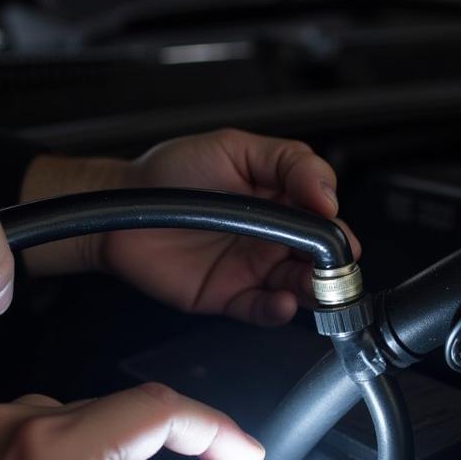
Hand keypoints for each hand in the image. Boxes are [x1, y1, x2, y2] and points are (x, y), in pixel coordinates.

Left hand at [100, 129, 359, 324]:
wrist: (125, 203)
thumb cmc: (173, 171)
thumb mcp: (235, 148)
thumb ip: (287, 162)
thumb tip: (327, 192)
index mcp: (283, 200)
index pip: (326, 216)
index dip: (335, 224)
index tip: (330, 221)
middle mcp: (273, 237)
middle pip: (320, 259)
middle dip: (335, 265)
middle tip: (334, 265)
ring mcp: (253, 268)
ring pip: (299, 287)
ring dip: (314, 291)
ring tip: (313, 285)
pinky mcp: (229, 296)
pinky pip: (261, 310)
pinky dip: (277, 311)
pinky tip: (283, 303)